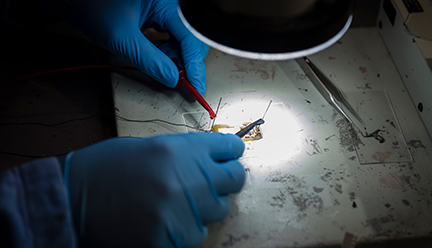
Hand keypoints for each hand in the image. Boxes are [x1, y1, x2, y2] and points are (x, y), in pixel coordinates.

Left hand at [44, 0, 208, 94]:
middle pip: (191, 37)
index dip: (194, 65)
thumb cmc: (90, 6)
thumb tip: (172, 78)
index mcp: (165, 1)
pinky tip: (161, 59)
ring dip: (177, 58)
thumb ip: (149, 60)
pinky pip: (171, 35)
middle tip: (180, 81)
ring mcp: (162, 8)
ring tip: (165, 70)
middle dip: (186, 61)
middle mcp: (167, 3)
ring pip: (182, 38)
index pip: (191, 37)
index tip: (195, 86)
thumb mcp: (121, 38)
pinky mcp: (155, 14)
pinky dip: (168, 51)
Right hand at [63, 133, 244, 246]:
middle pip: (234, 179)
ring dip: (204, 206)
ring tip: (176, 201)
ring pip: (218, 210)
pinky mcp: (173, 239)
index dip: (230, 151)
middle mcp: (190, 179)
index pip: (231, 147)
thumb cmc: (109, 167)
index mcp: (183, 149)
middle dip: (224, 179)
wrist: (73, 197)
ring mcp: (183, 212)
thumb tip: (214, 159)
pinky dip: (186, 227)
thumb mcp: (150, 147)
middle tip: (207, 181)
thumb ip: (187, 153)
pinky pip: (197, 233)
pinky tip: (163, 219)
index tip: (229, 155)